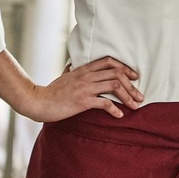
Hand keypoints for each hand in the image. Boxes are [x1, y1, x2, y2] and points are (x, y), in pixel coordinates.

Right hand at [24, 56, 143, 121]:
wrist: (38, 102)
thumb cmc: (51, 91)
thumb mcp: (63, 76)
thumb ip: (71, 70)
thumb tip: (72, 65)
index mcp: (84, 69)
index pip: (110, 62)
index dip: (125, 67)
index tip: (135, 77)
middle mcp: (87, 76)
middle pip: (117, 74)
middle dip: (132, 85)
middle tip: (140, 96)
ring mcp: (85, 88)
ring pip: (114, 86)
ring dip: (128, 96)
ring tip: (136, 106)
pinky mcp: (82, 101)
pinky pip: (104, 103)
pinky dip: (115, 109)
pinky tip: (120, 115)